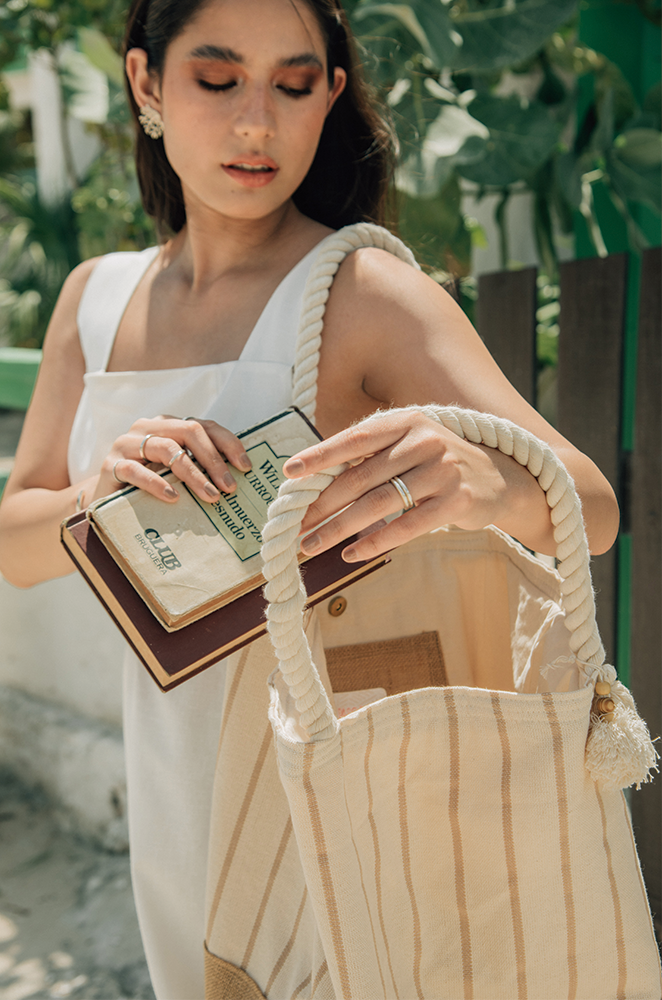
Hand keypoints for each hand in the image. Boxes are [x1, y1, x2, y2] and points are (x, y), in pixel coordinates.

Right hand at [93, 416, 251, 504]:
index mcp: (168, 426)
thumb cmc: (148, 485)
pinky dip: (158, 484)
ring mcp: (127, 444)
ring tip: (210, 495)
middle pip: (189, 432)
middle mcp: (148, 428)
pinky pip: (137, 470)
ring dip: (193, 474)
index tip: (245, 467)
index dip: (228, 444)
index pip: (204, 426)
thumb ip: (199, 467)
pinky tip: (174, 497)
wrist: (106, 499)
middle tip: (229, 487)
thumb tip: (238, 479)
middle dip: (213, 459)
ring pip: (167, 449)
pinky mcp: (111, 465)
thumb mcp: (175, 473)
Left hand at [282, 409, 540, 561]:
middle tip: (295, 525)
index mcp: (406, 422)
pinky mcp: (456, 501)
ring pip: (378, 504)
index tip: (289, 473)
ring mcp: (442, 470)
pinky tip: (351, 554)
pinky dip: (375, 542)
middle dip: (322, 505)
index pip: (355, 438)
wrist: (500, 479)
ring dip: (339, 528)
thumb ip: (372, 457)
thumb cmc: (438, 464)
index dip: (320, 456)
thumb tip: (317, 480)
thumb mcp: (409, 446)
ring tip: (313, 545)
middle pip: (360, 477)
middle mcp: (424, 440)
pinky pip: (406, 526)